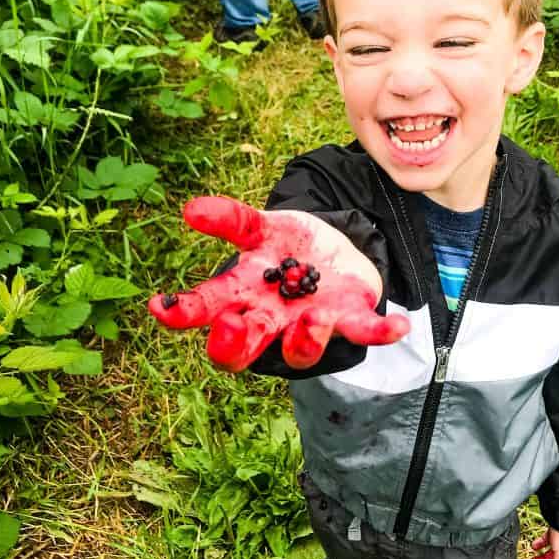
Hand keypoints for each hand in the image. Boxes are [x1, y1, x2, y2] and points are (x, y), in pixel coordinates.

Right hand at [148, 196, 409, 371]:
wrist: (334, 255)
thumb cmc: (287, 246)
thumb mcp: (261, 227)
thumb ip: (231, 221)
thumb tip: (190, 208)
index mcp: (242, 296)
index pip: (205, 311)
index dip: (182, 313)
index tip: (160, 307)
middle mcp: (270, 321)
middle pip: (241, 348)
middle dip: (233, 343)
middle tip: (233, 325)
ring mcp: (309, 325)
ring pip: (300, 350)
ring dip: (305, 339)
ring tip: (313, 319)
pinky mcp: (348, 320)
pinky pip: (363, 331)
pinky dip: (381, 331)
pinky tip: (398, 325)